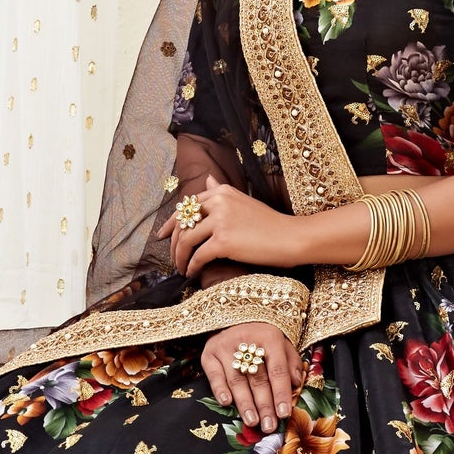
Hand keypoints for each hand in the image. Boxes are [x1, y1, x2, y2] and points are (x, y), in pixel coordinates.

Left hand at [157, 175, 304, 277]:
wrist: (290, 237)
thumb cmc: (270, 224)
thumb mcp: (243, 202)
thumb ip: (222, 195)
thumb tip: (207, 180)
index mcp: (222, 191)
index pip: (186, 206)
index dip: (171, 223)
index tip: (162, 236)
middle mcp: (218, 202)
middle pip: (183, 223)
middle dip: (173, 243)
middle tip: (172, 258)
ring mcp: (220, 221)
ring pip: (186, 240)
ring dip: (180, 257)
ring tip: (181, 268)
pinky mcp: (224, 242)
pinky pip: (198, 256)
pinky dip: (191, 266)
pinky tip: (192, 273)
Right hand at [202, 321, 305, 433]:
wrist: (235, 316)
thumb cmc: (263, 337)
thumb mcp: (283, 344)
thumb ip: (291, 364)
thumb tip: (296, 385)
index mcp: (270, 338)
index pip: (277, 371)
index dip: (281, 393)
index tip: (284, 413)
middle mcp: (247, 341)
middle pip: (257, 379)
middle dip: (264, 405)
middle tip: (269, 426)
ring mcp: (225, 347)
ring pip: (237, 380)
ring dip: (245, 403)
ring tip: (252, 421)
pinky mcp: (209, 353)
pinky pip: (214, 374)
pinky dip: (220, 390)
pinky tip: (227, 403)